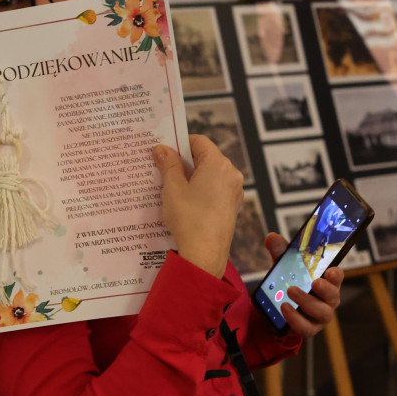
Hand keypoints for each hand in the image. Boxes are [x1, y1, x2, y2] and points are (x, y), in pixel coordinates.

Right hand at [153, 135, 242, 277]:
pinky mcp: (232, 206)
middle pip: (206, 158)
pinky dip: (201, 190)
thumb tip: (162, 149)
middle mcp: (231, 174)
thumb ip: (168, 164)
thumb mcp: (173, 188)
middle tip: (164, 170)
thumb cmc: (189, 219)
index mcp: (218, 164)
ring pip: (210, 175)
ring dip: (192, 177)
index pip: (199, 141)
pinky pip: (215, 190)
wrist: (204, 254)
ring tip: (172, 189)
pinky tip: (185, 203)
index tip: (165, 152)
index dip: (180, 143)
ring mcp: (234, 191)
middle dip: (185, 162)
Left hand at [264, 232, 342, 338]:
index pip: (337, 277)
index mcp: (326, 282)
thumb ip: (280, 252)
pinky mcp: (309, 328)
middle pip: (334, 296)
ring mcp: (320, 316)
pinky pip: (306, 327)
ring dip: (307, 302)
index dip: (336, 275)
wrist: (277, 309)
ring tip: (291, 291)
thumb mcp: (284, 266)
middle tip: (315, 282)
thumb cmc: (290, 283)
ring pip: (322, 313)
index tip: (331, 271)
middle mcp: (327, 300)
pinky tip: (285, 308)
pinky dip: (295, 318)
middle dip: (326, 289)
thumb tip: (272, 237)